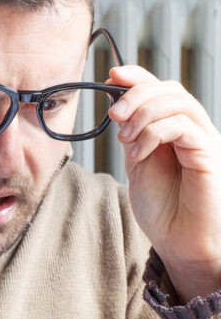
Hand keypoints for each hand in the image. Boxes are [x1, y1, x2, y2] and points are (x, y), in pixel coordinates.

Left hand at [108, 65, 220, 300]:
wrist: (179, 241)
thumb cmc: (161, 208)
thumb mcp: (138, 163)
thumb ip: (132, 133)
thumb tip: (116, 103)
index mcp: (173, 127)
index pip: (159, 88)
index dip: (137, 77)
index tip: (111, 76)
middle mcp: (192, 128)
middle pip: (168, 89)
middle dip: (136, 95)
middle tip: (113, 116)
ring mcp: (202, 139)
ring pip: (177, 101)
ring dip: (143, 114)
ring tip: (125, 139)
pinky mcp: (207, 153)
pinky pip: (183, 125)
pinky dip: (154, 133)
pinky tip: (138, 153)